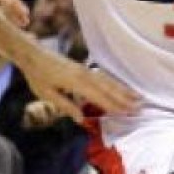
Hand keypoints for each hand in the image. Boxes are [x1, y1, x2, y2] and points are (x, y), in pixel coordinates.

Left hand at [18, 49, 139, 122]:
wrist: (33, 55)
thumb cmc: (38, 76)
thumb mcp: (47, 94)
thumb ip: (65, 106)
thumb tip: (81, 119)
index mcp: (75, 82)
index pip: (98, 97)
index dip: (113, 106)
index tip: (127, 113)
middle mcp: (84, 75)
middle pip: (108, 88)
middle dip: (124, 98)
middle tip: (140, 107)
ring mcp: (85, 70)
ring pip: (108, 81)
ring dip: (123, 90)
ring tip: (137, 97)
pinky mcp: (83, 67)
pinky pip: (103, 76)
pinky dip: (114, 82)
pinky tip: (121, 87)